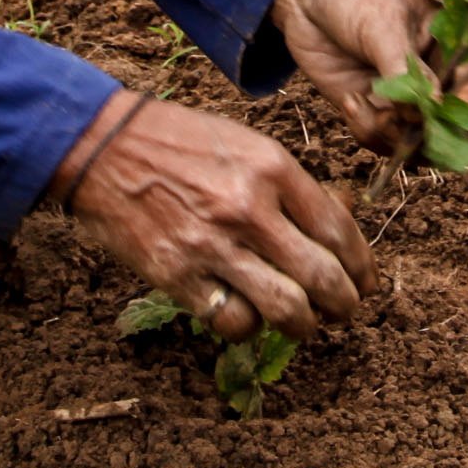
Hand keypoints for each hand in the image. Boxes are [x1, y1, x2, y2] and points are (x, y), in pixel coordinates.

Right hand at [54, 92, 370, 344]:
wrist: (102, 147)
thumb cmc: (178, 142)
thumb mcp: (245, 144)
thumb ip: (289, 186)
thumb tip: (337, 224)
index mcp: (272, 169)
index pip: (339, 231)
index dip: (362, 266)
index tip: (366, 282)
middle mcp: (249, 208)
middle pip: (323, 277)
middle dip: (344, 304)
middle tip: (344, 312)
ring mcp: (212, 245)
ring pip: (286, 309)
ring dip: (305, 325)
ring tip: (305, 324)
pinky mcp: (177, 275)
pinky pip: (233, 320)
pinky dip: (248, 326)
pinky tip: (248, 315)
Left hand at [271, 0, 467, 157]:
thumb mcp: (383, 25)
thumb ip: (406, 69)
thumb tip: (431, 109)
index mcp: (457, 46)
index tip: (439, 107)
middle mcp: (443, 79)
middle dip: (443, 140)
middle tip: (406, 126)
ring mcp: (413, 102)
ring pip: (427, 148)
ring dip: (392, 137)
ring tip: (358, 100)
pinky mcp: (382, 115)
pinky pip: (388, 145)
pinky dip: (367, 131)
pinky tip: (350, 100)